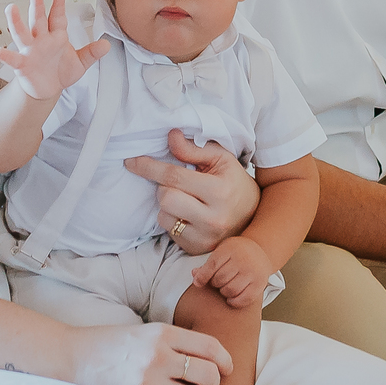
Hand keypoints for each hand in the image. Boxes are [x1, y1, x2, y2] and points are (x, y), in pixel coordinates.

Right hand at [0, 0, 108, 101]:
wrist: (48, 90)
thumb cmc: (61, 72)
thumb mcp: (80, 63)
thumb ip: (91, 53)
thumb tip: (107, 45)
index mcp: (56, 36)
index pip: (57, 18)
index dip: (58, 5)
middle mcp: (41, 40)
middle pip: (38, 20)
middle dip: (36, 6)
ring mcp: (30, 51)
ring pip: (22, 34)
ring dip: (16, 22)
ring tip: (10, 8)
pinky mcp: (22, 66)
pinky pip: (13, 59)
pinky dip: (6, 55)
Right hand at [68, 321, 230, 384]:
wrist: (71, 356)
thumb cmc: (109, 344)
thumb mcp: (144, 333)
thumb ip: (172, 343)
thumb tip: (208, 360)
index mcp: (162, 333)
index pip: (209, 346)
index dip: (224, 360)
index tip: (226, 368)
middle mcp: (158, 354)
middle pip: (208, 373)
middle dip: (212, 382)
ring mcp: (148, 380)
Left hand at [123, 130, 260, 253]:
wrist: (253, 214)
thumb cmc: (232, 181)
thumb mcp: (220, 158)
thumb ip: (193, 148)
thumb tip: (170, 136)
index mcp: (220, 191)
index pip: (174, 177)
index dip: (149, 167)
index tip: (131, 161)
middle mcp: (213, 218)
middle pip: (165, 198)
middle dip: (163, 186)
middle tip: (176, 183)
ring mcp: (205, 237)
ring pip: (163, 216)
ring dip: (166, 204)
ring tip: (184, 199)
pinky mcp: (196, 248)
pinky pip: (168, 231)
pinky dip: (171, 219)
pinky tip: (187, 214)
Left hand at [192, 236, 273, 308]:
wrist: (259, 251)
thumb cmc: (236, 253)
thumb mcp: (222, 251)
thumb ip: (208, 264)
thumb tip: (194, 274)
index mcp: (230, 249)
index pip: (213, 265)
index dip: (202, 276)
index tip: (198, 283)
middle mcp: (243, 260)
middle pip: (220, 279)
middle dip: (214, 283)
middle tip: (217, 282)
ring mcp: (253, 272)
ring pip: (230, 290)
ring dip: (224, 292)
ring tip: (224, 288)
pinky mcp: (260, 284)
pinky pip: (244, 299)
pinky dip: (235, 302)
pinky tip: (231, 298)